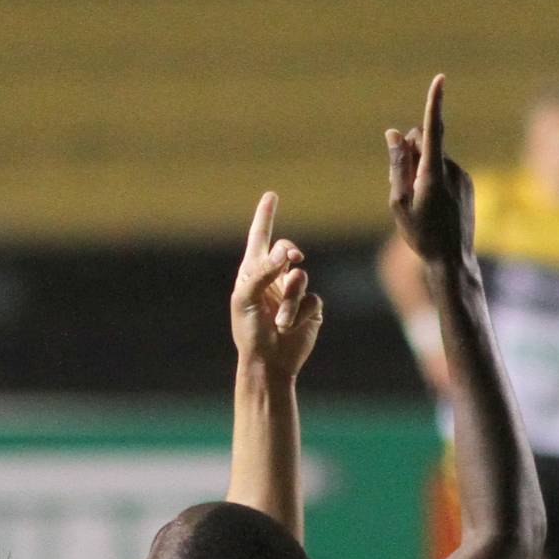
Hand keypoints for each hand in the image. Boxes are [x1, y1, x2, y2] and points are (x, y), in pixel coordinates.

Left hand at [231, 192, 322, 378]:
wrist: (268, 362)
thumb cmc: (249, 332)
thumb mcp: (246, 299)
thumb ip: (262, 272)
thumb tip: (285, 253)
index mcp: (253, 273)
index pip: (260, 238)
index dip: (266, 216)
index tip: (271, 196)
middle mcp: (274, 278)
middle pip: (287, 250)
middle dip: (289, 252)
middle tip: (292, 257)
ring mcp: (293, 292)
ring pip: (301, 277)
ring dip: (290, 299)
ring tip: (280, 322)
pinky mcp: (310, 308)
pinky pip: (312, 299)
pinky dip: (300, 313)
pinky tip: (290, 328)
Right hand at [386, 74, 472, 271]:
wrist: (452, 260)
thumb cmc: (421, 234)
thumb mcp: (399, 201)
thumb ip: (397, 165)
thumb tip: (395, 133)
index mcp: (432, 173)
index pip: (432, 129)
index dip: (434, 102)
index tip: (440, 79)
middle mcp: (452, 169)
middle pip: (426, 143)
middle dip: (411, 151)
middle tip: (402, 185)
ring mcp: (462, 176)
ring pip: (434, 159)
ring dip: (421, 170)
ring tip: (420, 204)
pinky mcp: (468, 184)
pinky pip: (445, 171)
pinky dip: (433, 180)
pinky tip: (433, 207)